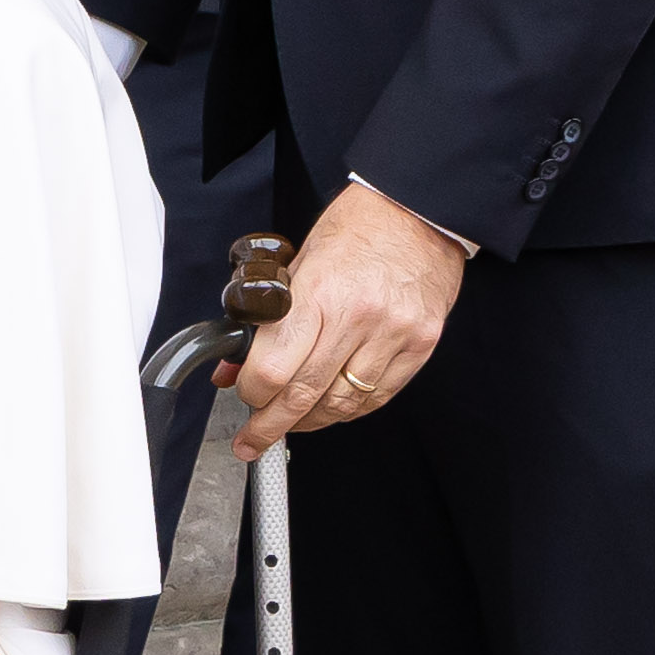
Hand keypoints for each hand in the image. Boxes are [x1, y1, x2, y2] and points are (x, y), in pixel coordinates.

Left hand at [233, 180, 469, 459]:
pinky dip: (348, 409)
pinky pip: (377, 397)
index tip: (242, 396)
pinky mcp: (419, 346)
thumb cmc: (357, 230)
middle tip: (252, 441)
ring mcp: (392, 334)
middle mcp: (357, 317)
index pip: (273, 369)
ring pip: (341, 405)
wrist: (418, 212)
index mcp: (318, 293)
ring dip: (310, 420)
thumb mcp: (298, 266)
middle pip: (303, 396)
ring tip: (292, 421)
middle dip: (270, 426)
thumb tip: (235, 366)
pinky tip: (331, 407)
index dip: (250, 393)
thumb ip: (268, 321)